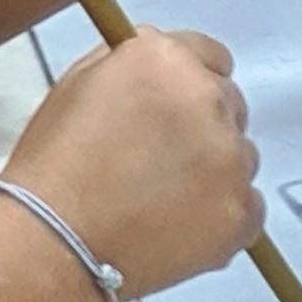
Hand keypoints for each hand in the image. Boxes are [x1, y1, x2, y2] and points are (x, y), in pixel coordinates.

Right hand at [3, 26, 262, 298]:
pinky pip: (249, 207)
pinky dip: (223, 216)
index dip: (190, 84)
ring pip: (240, 157)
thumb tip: (161, 60)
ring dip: (213, 172)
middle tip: (158, 162)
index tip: (178, 108)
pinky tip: (178, 226)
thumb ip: (133, 59)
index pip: (211, 56)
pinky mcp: (240, 210)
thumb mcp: (79, 83)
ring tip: (159, 201)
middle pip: (228, 105)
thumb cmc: (55, 171)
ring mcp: (231, 157)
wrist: (52, 244)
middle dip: (201, 128)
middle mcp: (207, 99)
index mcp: (166, 61)